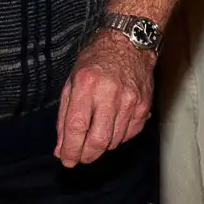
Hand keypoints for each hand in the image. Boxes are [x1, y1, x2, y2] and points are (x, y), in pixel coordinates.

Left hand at [56, 32, 152, 165]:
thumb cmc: (96, 61)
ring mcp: (130, 101)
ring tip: (95, 136)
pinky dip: (118, 138)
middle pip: (98, 140)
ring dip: (102, 146)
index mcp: (86, 85)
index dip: (70, 150)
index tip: (66, 160)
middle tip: (80, 157)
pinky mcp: (143, 106)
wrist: (129, 44)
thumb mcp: (72, 83)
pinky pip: (129, 134)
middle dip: (86, 156)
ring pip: (114, 141)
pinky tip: (112, 126)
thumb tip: (60, 148)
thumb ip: (64, 118)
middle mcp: (109, 93)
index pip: (76, 127)